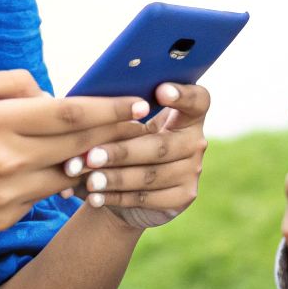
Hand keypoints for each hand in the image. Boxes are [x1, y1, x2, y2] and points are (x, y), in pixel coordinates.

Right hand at [0, 69, 152, 241]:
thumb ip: (8, 83)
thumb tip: (50, 92)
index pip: (70, 113)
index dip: (110, 108)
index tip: (137, 103)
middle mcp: (6, 160)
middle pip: (80, 145)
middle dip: (116, 134)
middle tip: (142, 124)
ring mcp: (6, 194)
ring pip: (67, 176)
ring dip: (90, 162)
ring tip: (105, 149)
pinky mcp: (2, 219)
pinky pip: (40, 197)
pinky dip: (50, 183)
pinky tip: (52, 172)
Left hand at [64, 82, 209, 228]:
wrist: (131, 188)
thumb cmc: (125, 143)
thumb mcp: (125, 126)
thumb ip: (119, 118)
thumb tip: (88, 112)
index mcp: (186, 116)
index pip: (198, 100)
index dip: (183, 95)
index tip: (160, 90)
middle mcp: (195, 143)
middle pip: (161, 146)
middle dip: (122, 152)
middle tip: (91, 156)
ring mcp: (191, 172)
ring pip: (150, 176)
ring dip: (116, 179)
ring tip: (89, 180)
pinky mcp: (181, 198)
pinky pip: (146, 198)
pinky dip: (117, 197)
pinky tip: (95, 196)